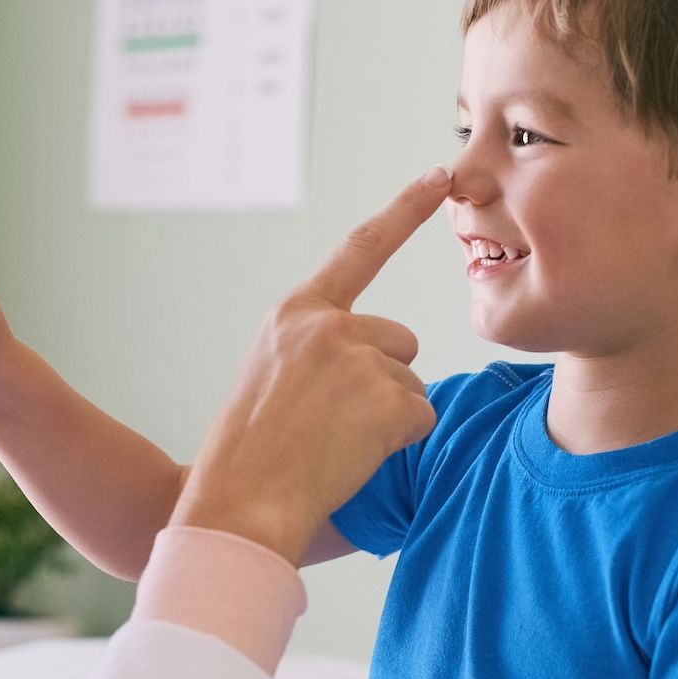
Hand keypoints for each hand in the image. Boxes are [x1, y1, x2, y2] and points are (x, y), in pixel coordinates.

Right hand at [173, 167, 452, 562]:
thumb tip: (379, 360)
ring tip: (333, 443)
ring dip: (388, 417)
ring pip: (410, 384)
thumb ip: (317, 352)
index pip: (360, 248)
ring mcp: (358, 357)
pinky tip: (350, 456)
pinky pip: (421, 419)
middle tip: (331, 425)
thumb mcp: (270, 377)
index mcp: (295, 312)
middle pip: (399, 341)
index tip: (439, 175)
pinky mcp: (385, 397)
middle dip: (384, 381)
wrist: (238, 503)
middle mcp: (328, 323)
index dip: (404, 210)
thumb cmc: (249, 456)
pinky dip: (397, 443)